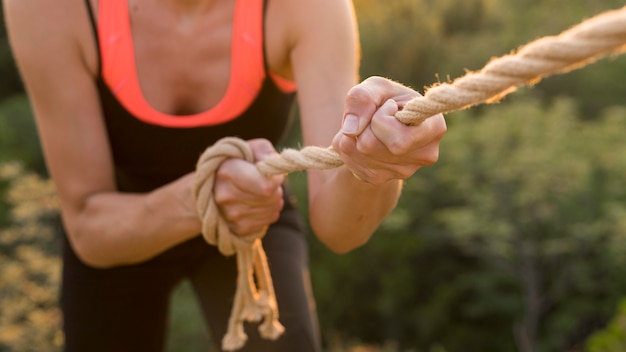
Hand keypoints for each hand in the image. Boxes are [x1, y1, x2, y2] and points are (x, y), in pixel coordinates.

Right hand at [213, 139, 284, 235]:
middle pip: (271, 197)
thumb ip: (265, 151)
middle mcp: (225, 196)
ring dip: (273, 199)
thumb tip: (276, 164)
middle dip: (275, 188)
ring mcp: (230, 216)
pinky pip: (268, 219)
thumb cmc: (236, 163)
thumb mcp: (249, 148)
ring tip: (258, 191)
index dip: (276, 178)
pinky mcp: (237, 229)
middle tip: (263, 181)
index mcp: (227, 172)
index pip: (267, 186)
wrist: (211, 187)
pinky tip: (257, 203)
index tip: (270, 172)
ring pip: (272, 208)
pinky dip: (268, 211)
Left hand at [331, 76, 446, 184]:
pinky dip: (348, 148)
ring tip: (366, 126)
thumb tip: (350, 130)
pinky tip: (361, 139)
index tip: (389, 105)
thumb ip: (362, 98)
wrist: (382, 121)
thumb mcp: (376, 86)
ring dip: (352, 136)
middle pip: (370, 146)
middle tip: (374, 116)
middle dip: (362, 125)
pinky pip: (352, 163)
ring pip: (358, 154)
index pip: (399, 140)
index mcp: (434, 128)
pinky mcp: (382, 178)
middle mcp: (424, 155)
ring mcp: (404, 171)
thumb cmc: (385, 99)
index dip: (381, 119)